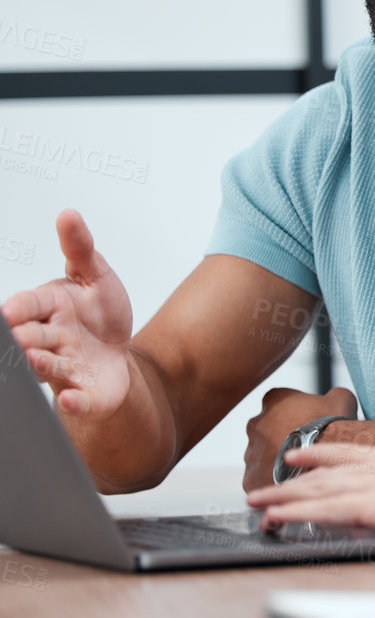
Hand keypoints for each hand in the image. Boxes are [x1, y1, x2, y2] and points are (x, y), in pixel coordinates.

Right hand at [1, 210, 133, 420]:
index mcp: (49, 308)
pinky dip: (74, 402)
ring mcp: (65, 367)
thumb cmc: (99, 313)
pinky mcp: (84, 393)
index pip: (29, 305)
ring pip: (48, 368)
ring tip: (36, 361)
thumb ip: (80, 249)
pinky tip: (71, 401)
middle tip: (22, 337)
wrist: (119, 353)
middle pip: (33, 338)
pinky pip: (77, 400)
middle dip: (25, 338)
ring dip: (41, 366)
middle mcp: (50, 339)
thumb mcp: (96, 275)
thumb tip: (68, 214)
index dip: (20, 308)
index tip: (11, 310)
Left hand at [242, 385, 358, 491]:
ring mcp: (250, 451)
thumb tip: (337, 395)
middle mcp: (255, 423)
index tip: (308, 422)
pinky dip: (272, 480)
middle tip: (305, 446)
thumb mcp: (342, 399)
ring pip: (262, 456)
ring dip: (276, 460)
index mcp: (274, 399)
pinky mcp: (250, 477)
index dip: (295, 413)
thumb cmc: (331, 429)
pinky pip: (260, 478)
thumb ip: (335, 394)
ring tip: (301, 467)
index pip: (279, 402)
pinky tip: (292, 481)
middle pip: (267, 429)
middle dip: (281, 437)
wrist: (324, 461)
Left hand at [245, 420, 374, 534]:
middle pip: (328, 473)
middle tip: (258, 489)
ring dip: (286, 498)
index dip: (322, 453)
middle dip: (290, 482)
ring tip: (257, 505)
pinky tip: (279, 518)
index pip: (353, 452)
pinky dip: (303, 513)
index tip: (297, 455)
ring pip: (323, 491)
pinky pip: (333, 511)